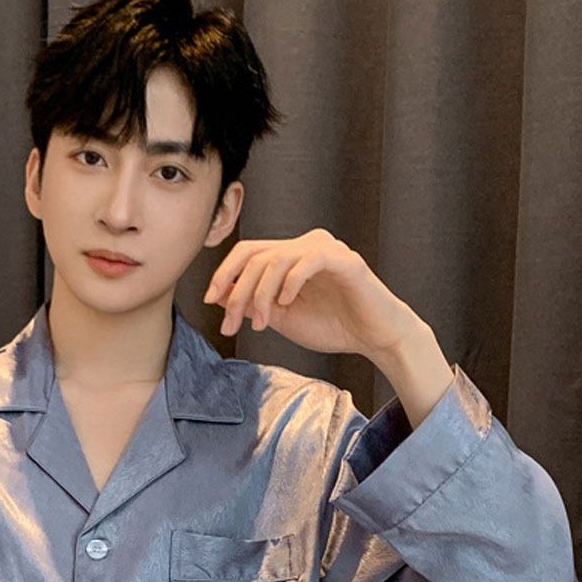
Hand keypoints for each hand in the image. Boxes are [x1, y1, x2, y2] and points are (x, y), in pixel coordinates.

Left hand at [203, 228, 420, 361]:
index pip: (247, 252)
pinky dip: (290, 283)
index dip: (224, 273)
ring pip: (276, 260)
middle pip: (256, 256)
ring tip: (261, 323)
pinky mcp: (345, 260)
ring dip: (260, 295)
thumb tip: (219, 293)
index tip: (209, 300)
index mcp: (290, 256)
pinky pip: (308, 262)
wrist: (373, 337)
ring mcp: (326, 249)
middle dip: (237, 293)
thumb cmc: (332, 326)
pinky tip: (286, 303)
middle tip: (232, 324)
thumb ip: (253, 303)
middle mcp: (306, 245)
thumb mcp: (281, 317)